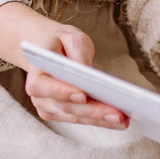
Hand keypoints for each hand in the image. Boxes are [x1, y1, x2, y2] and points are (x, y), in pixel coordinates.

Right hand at [0, 2, 127, 127]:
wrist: (48, 50)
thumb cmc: (60, 42)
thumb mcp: (72, 38)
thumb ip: (78, 55)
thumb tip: (89, 75)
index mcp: (36, 72)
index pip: (44, 86)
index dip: (63, 92)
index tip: (84, 96)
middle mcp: (39, 95)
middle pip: (66, 106)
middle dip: (93, 111)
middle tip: (118, 114)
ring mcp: (48, 107)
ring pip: (75, 117)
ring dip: (100, 120)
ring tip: (123, 120)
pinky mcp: (60, 114)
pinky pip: (80, 119)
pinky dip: (99, 120)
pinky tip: (117, 120)